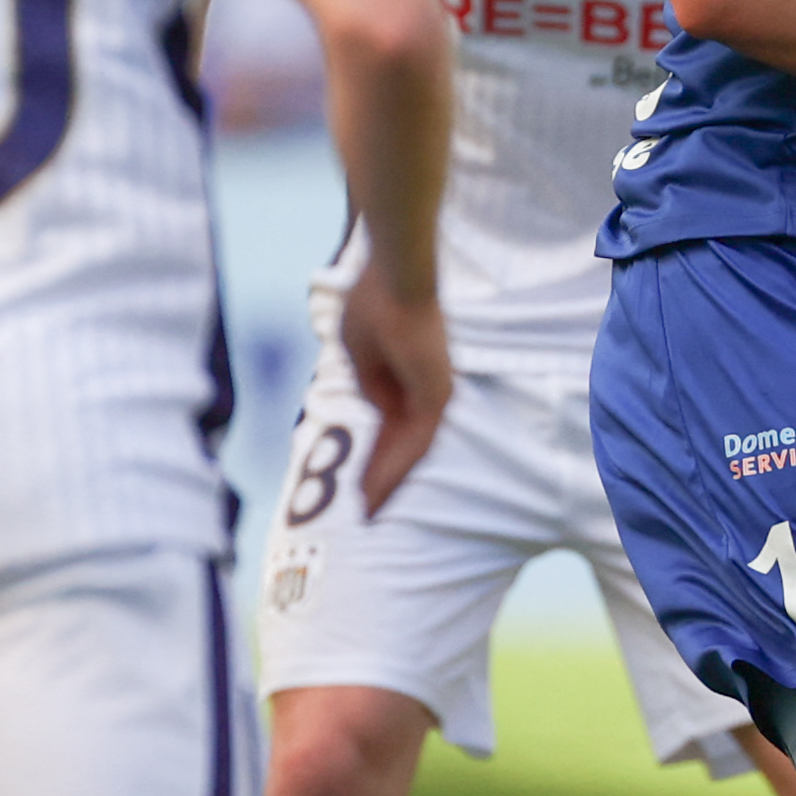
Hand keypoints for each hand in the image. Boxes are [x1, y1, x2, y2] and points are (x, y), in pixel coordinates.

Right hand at [334, 279, 452, 516]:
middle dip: (383, 477)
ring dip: (386, 482)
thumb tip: (377, 407)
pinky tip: (374, 494)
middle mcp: (425, 389)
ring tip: (369, 513)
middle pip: (401, 444)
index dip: (375, 454)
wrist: (396, 281)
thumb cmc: (375, 302)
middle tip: (369, 510)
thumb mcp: (359, 349)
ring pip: (408, 452)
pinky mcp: (436, 397)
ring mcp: (432, 395)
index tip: (359, 481)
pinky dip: (392, 471)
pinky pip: (414, 445)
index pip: (391, 424)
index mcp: (407, 376)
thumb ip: (370, 381)